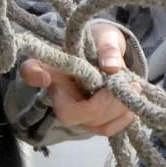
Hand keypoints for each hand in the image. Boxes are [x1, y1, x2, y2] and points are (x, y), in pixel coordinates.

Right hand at [18, 21, 136, 136]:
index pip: (31, 71)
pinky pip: (106, 129)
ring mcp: (76, 113)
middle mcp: (59, 95)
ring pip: (92, 124)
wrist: (110, 58)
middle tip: (124, 84)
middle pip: (69, 114)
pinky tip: (131, 105)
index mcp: (55, 68)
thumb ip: (107, 46)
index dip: (33, 75)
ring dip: (117, 110)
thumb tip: (111, 67)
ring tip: (134, 88)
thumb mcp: (105, 37)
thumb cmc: (100, 43)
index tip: (44, 75)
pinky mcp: (92, 123)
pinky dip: (122, 119)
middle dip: (100, 106)